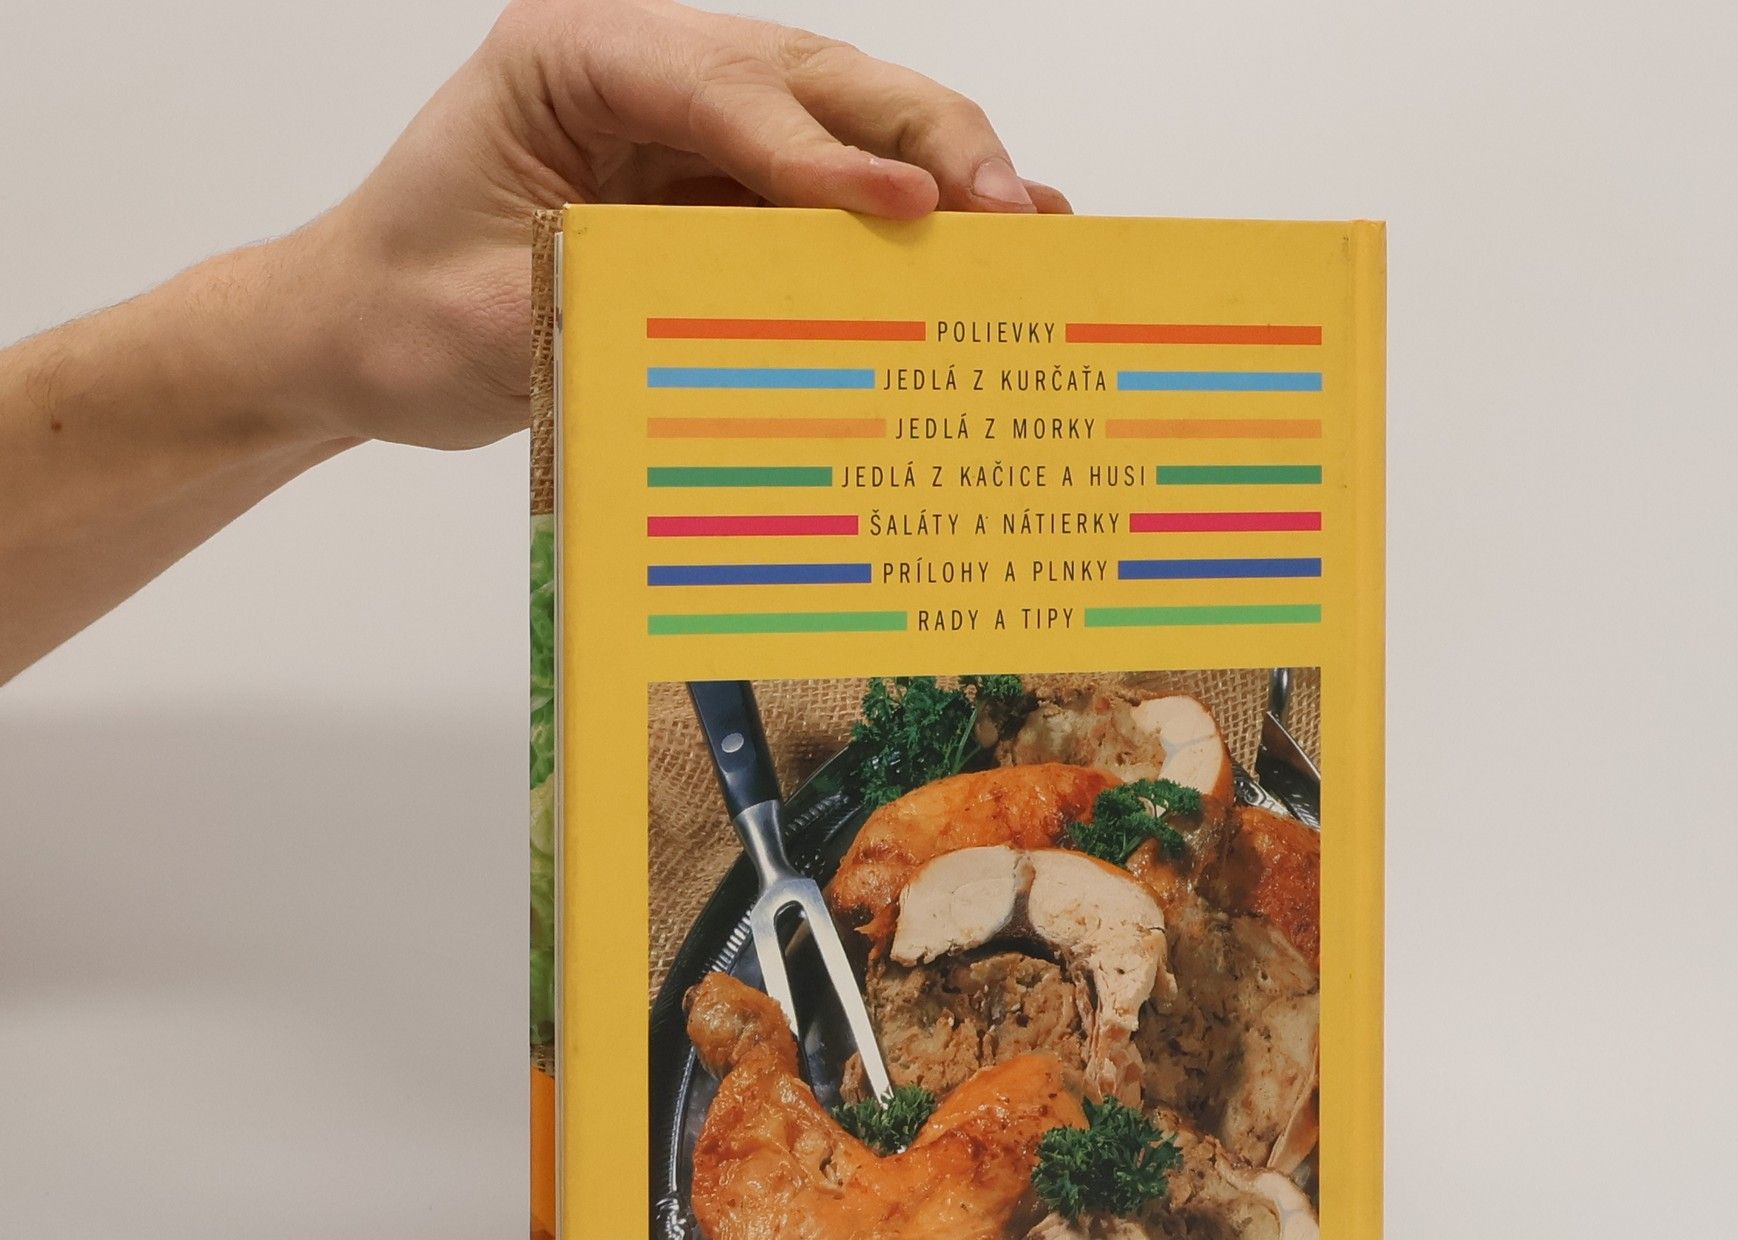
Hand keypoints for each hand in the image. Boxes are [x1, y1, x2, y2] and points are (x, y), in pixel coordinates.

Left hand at [292, 0, 1069, 449]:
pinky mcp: (714, 189)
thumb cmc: (402, 311)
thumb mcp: (494, 315)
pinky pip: (823, 194)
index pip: (720, 89)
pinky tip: (980, 243)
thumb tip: (767, 327)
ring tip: (1028, 223)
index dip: (820, 152)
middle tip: (1006, 210)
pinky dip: (901, 220)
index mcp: (570, 57)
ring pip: (841, 121)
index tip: (906, 206)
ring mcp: (689, 127)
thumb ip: (617, 304)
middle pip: (809, 77)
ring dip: (938, 169)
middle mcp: (643, 70)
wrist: (360, 335)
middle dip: (921, 139)